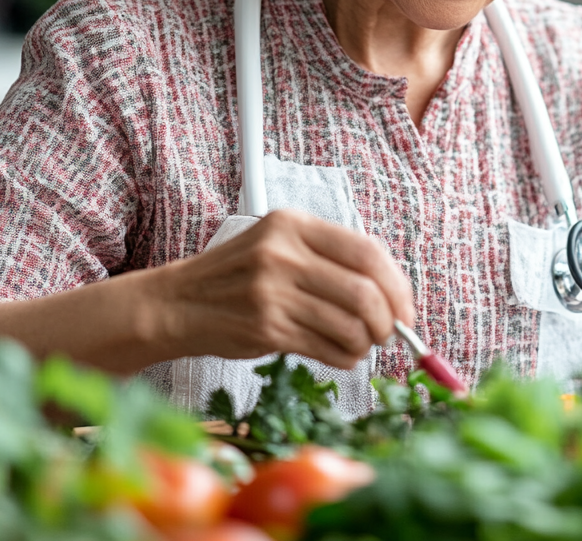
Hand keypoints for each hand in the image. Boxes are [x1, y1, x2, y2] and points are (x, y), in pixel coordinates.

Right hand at [164, 209, 414, 369]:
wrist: (177, 304)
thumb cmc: (236, 277)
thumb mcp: (279, 245)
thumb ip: (329, 257)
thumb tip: (391, 291)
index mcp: (293, 225)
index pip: (368, 253)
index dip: (397, 286)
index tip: (405, 308)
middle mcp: (283, 254)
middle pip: (365, 292)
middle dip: (388, 321)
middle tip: (390, 333)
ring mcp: (272, 292)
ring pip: (350, 325)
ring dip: (366, 342)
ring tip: (360, 344)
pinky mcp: (266, 328)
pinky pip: (327, 348)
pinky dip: (344, 356)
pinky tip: (339, 353)